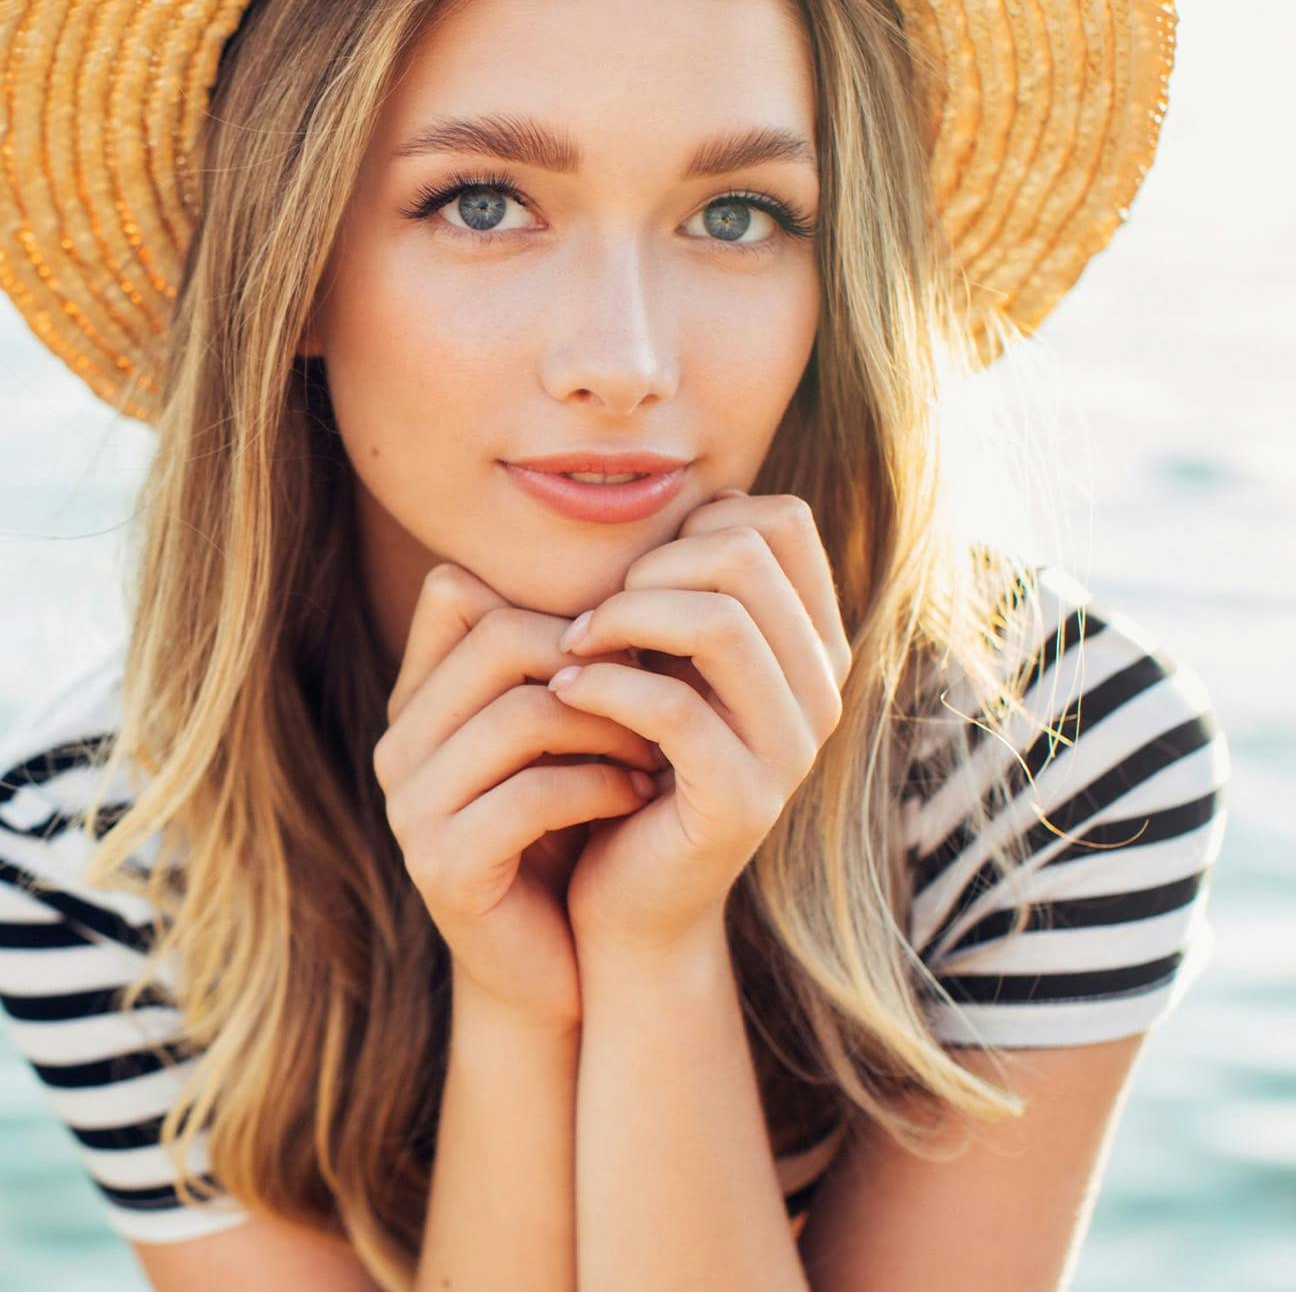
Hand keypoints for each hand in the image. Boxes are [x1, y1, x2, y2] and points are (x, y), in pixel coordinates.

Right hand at [373, 562, 665, 1031]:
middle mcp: (398, 744)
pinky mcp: (443, 867)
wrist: (554, 961)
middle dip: (594, 660)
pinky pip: (530, 795)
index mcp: (418, 700)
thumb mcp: (562, 734)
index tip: (627, 643)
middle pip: (497, 640)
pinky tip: (636, 796)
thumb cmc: (571, 829)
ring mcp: (410, 807)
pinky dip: (598, 786)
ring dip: (609, 724)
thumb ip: (561, 660)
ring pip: (520, 714)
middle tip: (661, 687)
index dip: (555, 607)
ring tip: (660, 746)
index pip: (461, 595)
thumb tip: (620, 569)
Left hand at [551, 490, 852, 960]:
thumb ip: (671, 583)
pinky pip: (674, 707)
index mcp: (811, 641)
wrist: (631, 894)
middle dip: (650, 567)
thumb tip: (650, 491)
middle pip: (747, 555)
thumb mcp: (659, 657)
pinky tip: (564, 689)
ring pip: (718, 621)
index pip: (780, 520)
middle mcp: (821, 686)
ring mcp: (792, 746)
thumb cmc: (633, 756)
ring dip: (624, 617)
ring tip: (571, 645)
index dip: (697, 521)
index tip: (635, 572)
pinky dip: (604, 684)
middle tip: (591, 613)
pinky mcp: (743, 800)